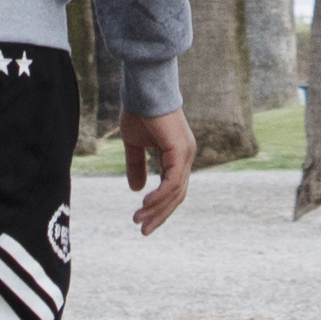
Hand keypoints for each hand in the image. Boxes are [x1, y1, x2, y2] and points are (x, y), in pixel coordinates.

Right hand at [120, 109, 198, 232]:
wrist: (144, 88)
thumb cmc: (140, 110)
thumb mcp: (134, 144)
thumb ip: (136, 165)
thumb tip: (137, 190)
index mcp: (177, 155)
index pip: (173, 188)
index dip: (159, 206)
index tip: (142, 220)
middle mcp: (186, 156)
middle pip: (177, 195)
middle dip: (159, 215)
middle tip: (143, 231)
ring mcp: (186, 154)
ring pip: (175, 192)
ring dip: (156, 209)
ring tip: (139, 220)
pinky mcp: (180, 151)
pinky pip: (172, 182)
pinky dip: (159, 196)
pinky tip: (145, 205)